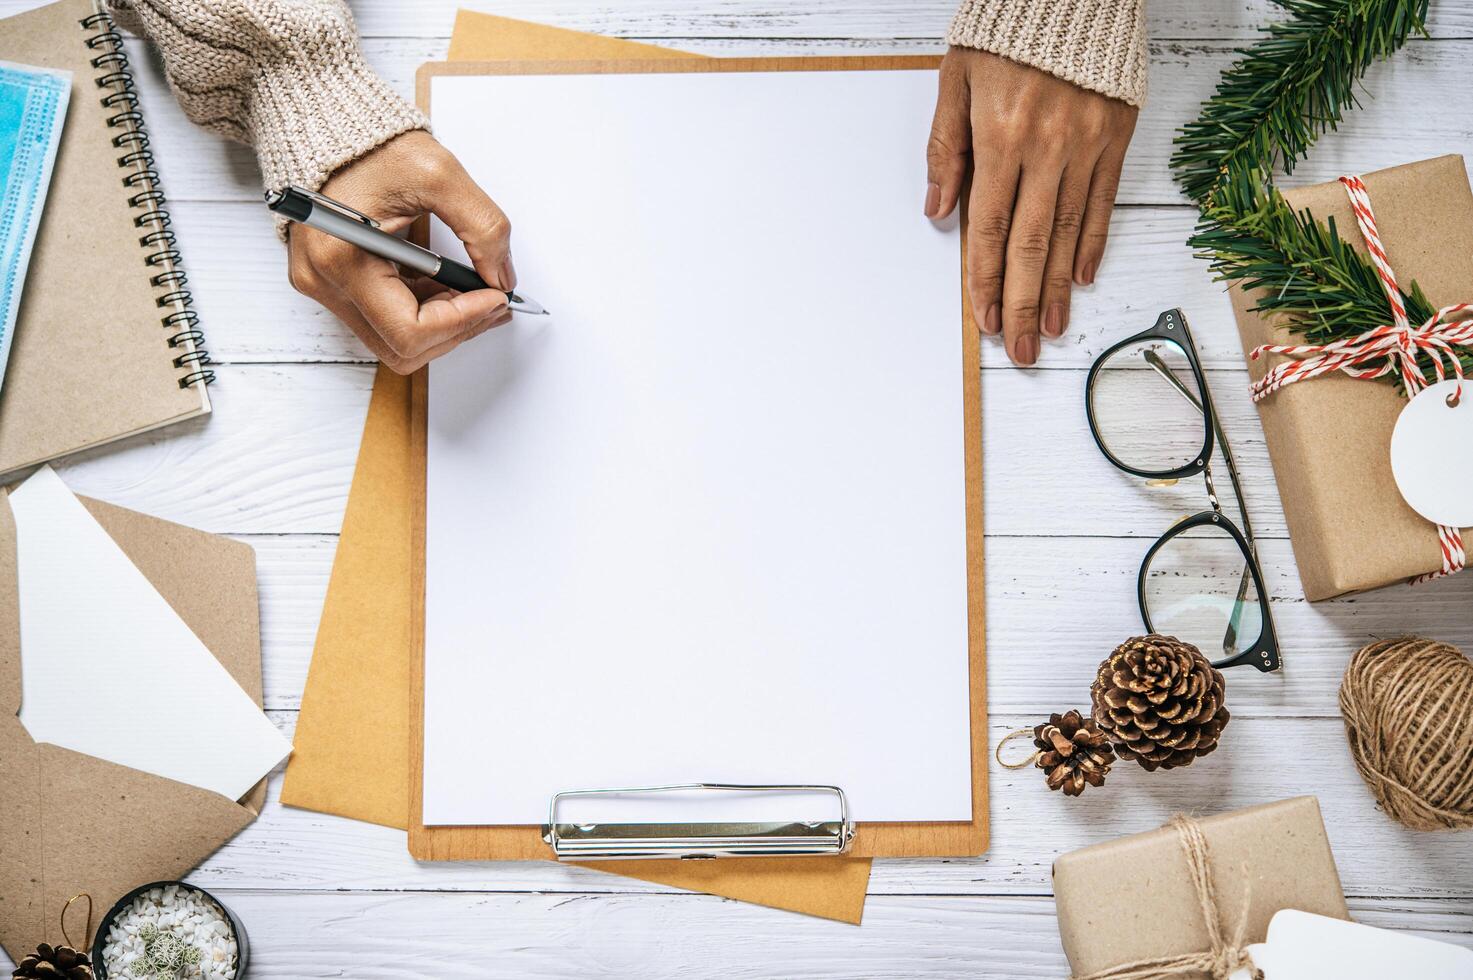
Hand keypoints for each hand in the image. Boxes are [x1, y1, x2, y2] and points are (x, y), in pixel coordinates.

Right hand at [286, 130, 513, 373]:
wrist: (328, 125)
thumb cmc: (370, 144)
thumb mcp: (439, 174)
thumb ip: (482, 227)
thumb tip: (502, 277)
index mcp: (341, 258)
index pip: (411, 331)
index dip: (463, 322)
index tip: (496, 297)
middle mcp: (323, 281)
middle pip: (402, 348)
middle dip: (457, 330)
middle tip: (495, 302)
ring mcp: (324, 286)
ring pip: (394, 340)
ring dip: (443, 324)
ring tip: (476, 292)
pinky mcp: (333, 283)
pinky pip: (384, 319)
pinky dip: (424, 310)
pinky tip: (448, 286)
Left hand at [925, 48, 1138, 365]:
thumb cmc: (1007, 28)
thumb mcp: (956, 77)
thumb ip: (945, 148)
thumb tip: (938, 212)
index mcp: (999, 136)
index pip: (988, 227)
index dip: (984, 280)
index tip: (985, 320)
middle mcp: (1045, 147)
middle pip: (1029, 243)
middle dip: (1023, 303)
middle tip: (1022, 350)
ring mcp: (1085, 144)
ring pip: (1068, 231)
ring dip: (1058, 287)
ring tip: (1053, 328)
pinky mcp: (1117, 135)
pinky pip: (1102, 201)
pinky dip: (1092, 242)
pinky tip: (1083, 277)